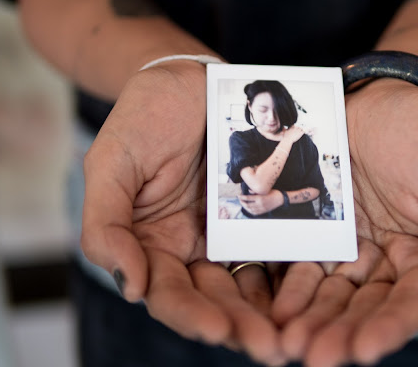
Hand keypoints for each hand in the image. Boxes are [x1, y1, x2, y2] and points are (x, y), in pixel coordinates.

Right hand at [79, 63, 284, 364]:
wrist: (188, 79)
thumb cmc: (142, 118)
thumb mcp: (110, 165)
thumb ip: (107, 224)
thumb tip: (129, 286)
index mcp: (149, 244)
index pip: (167, 293)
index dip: (190, 314)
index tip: (219, 331)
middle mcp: (188, 248)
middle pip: (213, 298)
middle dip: (238, 326)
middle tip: (270, 350)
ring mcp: (225, 233)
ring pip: (247, 282)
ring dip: (268, 311)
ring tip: (292, 336)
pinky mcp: (257, 213)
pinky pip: (275, 245)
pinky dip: (288, 271)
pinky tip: (310, 292)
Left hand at [238, 190, 283, 215]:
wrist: (280, 199)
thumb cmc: (273, 193)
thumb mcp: (265, 190)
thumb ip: (255, 191)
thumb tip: (248, 191)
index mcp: (259, 198)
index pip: (247, 198)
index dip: (242, 197)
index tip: (238, 195)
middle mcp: (259, 204)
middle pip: (247, 205)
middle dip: (242, 202)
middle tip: (240, 199)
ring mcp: (261, 209)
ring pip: (250, 210)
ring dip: (245, 207)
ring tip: (243, 203)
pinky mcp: (263, 211)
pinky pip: (254, 213)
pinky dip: (250, 211)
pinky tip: (248, 208)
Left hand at [269, 78, 417, 366]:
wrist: (382, 97)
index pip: (410, 304)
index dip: (389, 328)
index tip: (366, 350)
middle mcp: (387, 262)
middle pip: (364, 308)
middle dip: (340, 334)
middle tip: (314, 357)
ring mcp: (350, 249)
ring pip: (330, 296)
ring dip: (311, 322)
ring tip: (289, 344)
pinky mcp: (318, 232)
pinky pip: (303, 266)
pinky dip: (291, 290)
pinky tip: (277, 310)